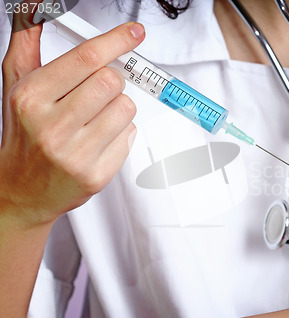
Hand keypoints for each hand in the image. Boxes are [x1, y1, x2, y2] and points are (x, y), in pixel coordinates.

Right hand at [0, 21, 144, 226]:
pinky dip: (121, 132)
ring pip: (127, 108)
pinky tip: (98, 139)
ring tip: (94, 118)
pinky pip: (130, 135)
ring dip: (118, 107)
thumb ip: (28, 44)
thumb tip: (37, 5)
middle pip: (112, 82)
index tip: (134, 33)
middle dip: (111, 80)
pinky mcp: (96, 175)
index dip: (116, 41)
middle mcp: (52, 127)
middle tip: (98, 90)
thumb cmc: (23, 134)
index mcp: (32, 98)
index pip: (86, 60)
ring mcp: (76, 155)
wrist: (23, 189)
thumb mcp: (16, 86)